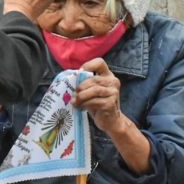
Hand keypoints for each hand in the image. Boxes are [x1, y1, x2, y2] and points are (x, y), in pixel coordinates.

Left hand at [75, 58, 151, 174]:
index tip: (79, 75)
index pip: (99, 62)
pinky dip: (84, 104)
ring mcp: (113, 92)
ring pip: (93, 90)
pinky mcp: (111, 103)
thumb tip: (70, 80)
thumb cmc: (98, 104)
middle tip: (73, 95)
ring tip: (74, 102)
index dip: (88, 66)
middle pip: (93, 79)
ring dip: (81, 96)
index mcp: (108, 75)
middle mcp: (113, 82)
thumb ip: (85, 84)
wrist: (110, 121)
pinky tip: (80, 107)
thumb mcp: (91, 91)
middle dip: (80, 87)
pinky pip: (94, 101)